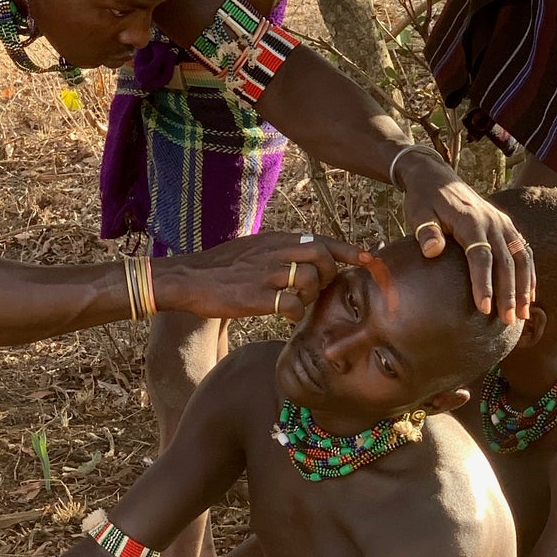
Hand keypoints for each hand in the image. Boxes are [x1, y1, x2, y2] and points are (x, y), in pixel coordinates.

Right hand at [160, 230, 361, 322]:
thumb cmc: (220, 268)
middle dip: (329, 275)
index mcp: (276, 239)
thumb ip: (279, 251)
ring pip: (310, 278)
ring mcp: (266, 273)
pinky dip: (295, 313)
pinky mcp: (257, 296)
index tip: (369, 258)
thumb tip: (304, 258)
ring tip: (298, 303)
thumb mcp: (253, 248)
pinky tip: (286, 317)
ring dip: (311, 295)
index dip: (348, 250)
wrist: (188, 279)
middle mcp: (274, 251)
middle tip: (318, 289)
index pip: (321, 239)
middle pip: (322, 255)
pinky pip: (292, 304)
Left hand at [397, 149, 532, 320]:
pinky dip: (528, 274)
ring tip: (523, 315)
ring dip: (523, 287)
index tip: (483, 308)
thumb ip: (426, 232)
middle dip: (508, 293)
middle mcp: (492, 221)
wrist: (436, 177)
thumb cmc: (424, 200)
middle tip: (508, 320)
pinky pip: (523, 251)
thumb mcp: (418, 213)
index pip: (480, 256)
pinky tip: (530, 295)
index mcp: (470, 220)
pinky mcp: (505, 226)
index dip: (483, 283)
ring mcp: (502, 223)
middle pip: (505, 260)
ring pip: (520, 257)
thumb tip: (432, 251)